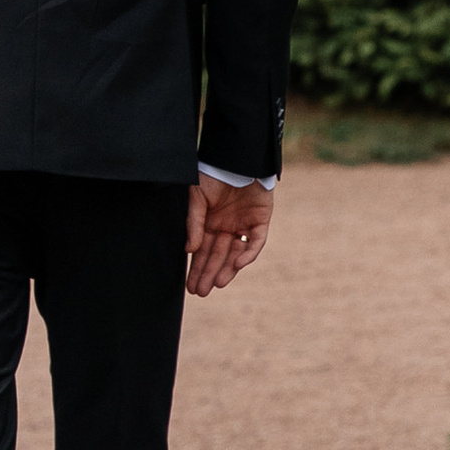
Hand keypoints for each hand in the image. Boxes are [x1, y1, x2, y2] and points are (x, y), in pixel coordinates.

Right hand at [184, 173, 272, 297]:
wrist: (237, 157)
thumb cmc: (212, 173)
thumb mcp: (196, 197)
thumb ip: (194, 223)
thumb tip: (189, 249)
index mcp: (209, 221)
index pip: (202, 251)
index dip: (196, 268)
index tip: (190, 286)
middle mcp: (226, 226)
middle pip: (217, 255)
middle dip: (208, 273)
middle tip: (201, 292)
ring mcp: (243, 224)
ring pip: (235, 253)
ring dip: (227, 269)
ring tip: (216, 284)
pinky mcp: (260, 220)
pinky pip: (255, 241)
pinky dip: (248, 253)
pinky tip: (237, 264)